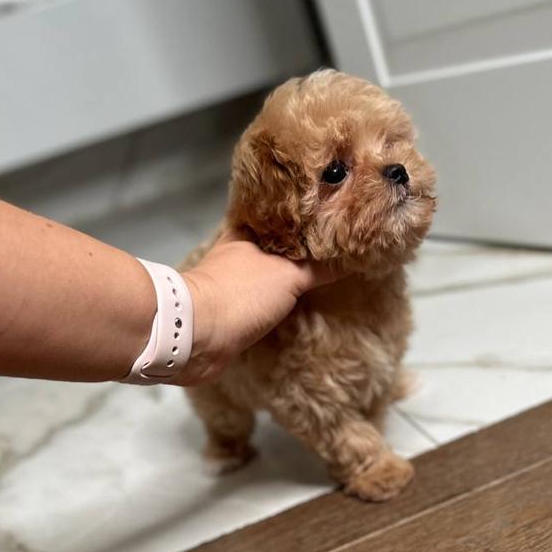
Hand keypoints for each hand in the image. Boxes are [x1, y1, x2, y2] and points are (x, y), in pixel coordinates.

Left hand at [180, 230, 340, 384]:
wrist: (197, 335)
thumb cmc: (241, 293)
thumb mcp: (289, 275)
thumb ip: (319, 267)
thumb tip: (354, 255)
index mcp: (246, 233)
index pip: (277, 216)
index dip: (298, 215)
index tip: (323, 216)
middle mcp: (235, 253)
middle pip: (271, 245)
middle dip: (294, 248)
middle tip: (325, 248)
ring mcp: (229, 283)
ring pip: (264, 274)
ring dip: (283, 276)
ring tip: (315, 275)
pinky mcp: (227, 312)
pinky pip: (259, 301)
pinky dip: (275, 302)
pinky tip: (293, 305)